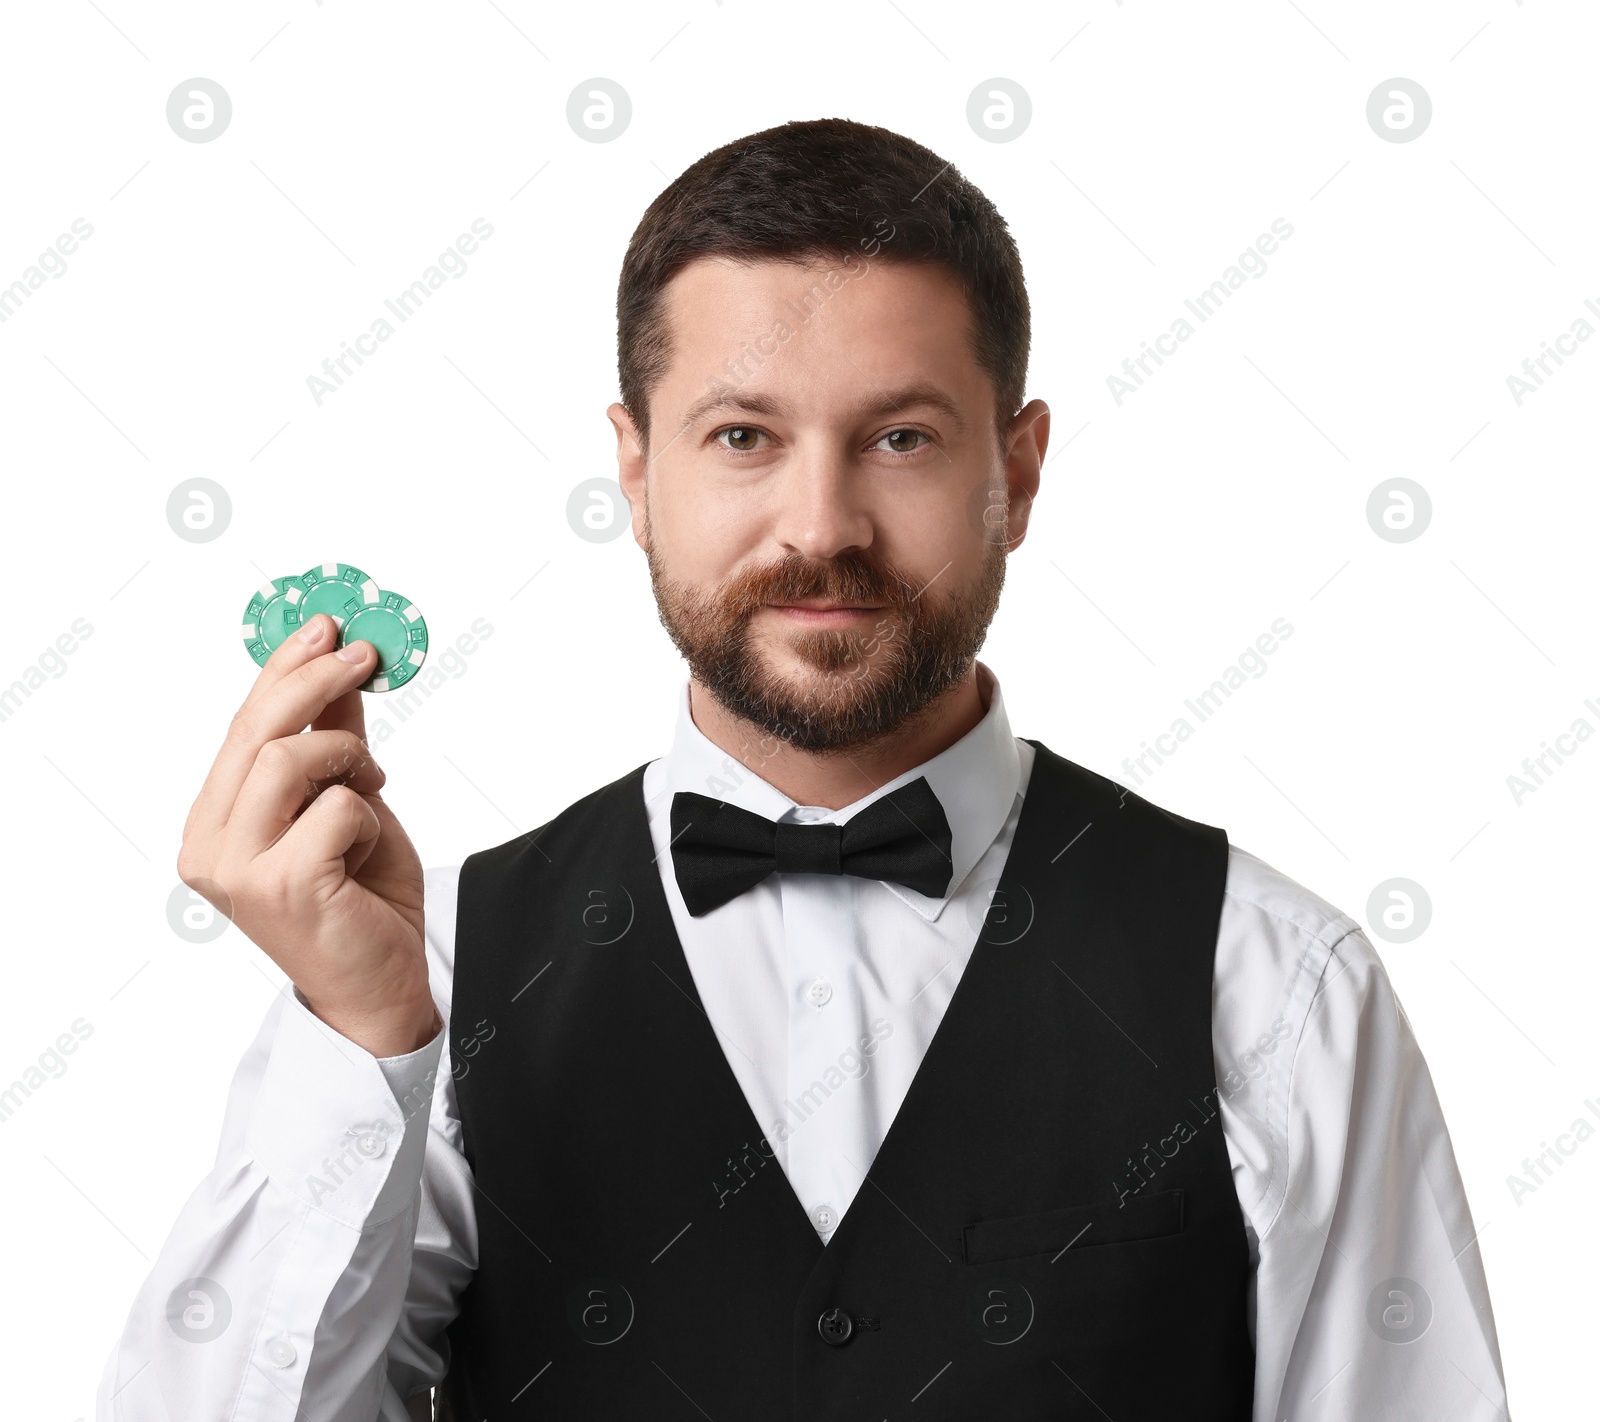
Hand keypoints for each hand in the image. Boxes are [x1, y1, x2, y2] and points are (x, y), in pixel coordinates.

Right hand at [177, 613, 438, 1056]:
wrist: (381, 985)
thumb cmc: (360, 898)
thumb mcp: (349, 803)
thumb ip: (334, 743)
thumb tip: (342, 671)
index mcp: (214, 822)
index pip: (242, 728)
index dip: (282, 670)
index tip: (325, 626)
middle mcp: (209, 846)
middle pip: (257, 733)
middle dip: (315, 681)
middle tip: (364, 652)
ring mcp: (238, 870)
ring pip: (288, 760)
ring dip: (348, 759)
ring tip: (374, 786)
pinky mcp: (281, 888)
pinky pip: (335, 809)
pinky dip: (367, 815)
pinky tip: (367, 847)